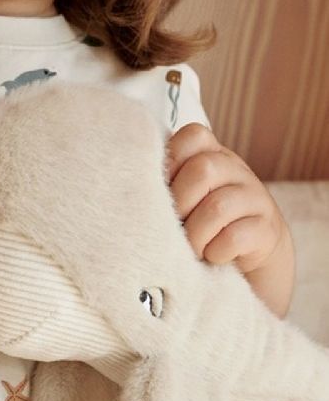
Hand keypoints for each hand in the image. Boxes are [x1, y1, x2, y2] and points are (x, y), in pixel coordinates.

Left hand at [166, 123, 287, 274]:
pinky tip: (214, 256)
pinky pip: (234, 237)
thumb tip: (133, 190)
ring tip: (193, 249)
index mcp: (212, 158)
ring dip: (195, 235)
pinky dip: (216, 252)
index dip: (172, 161)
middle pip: (202, 170)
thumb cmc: (204, 230)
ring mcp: (256, 198)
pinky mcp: (267, 230)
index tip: (165, 192)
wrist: (252, 265)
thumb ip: (166, 187)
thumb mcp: (183, 203)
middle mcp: (236, 171)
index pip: (192, 136)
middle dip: (180, 205)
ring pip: (217, 206)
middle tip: (177, 228)